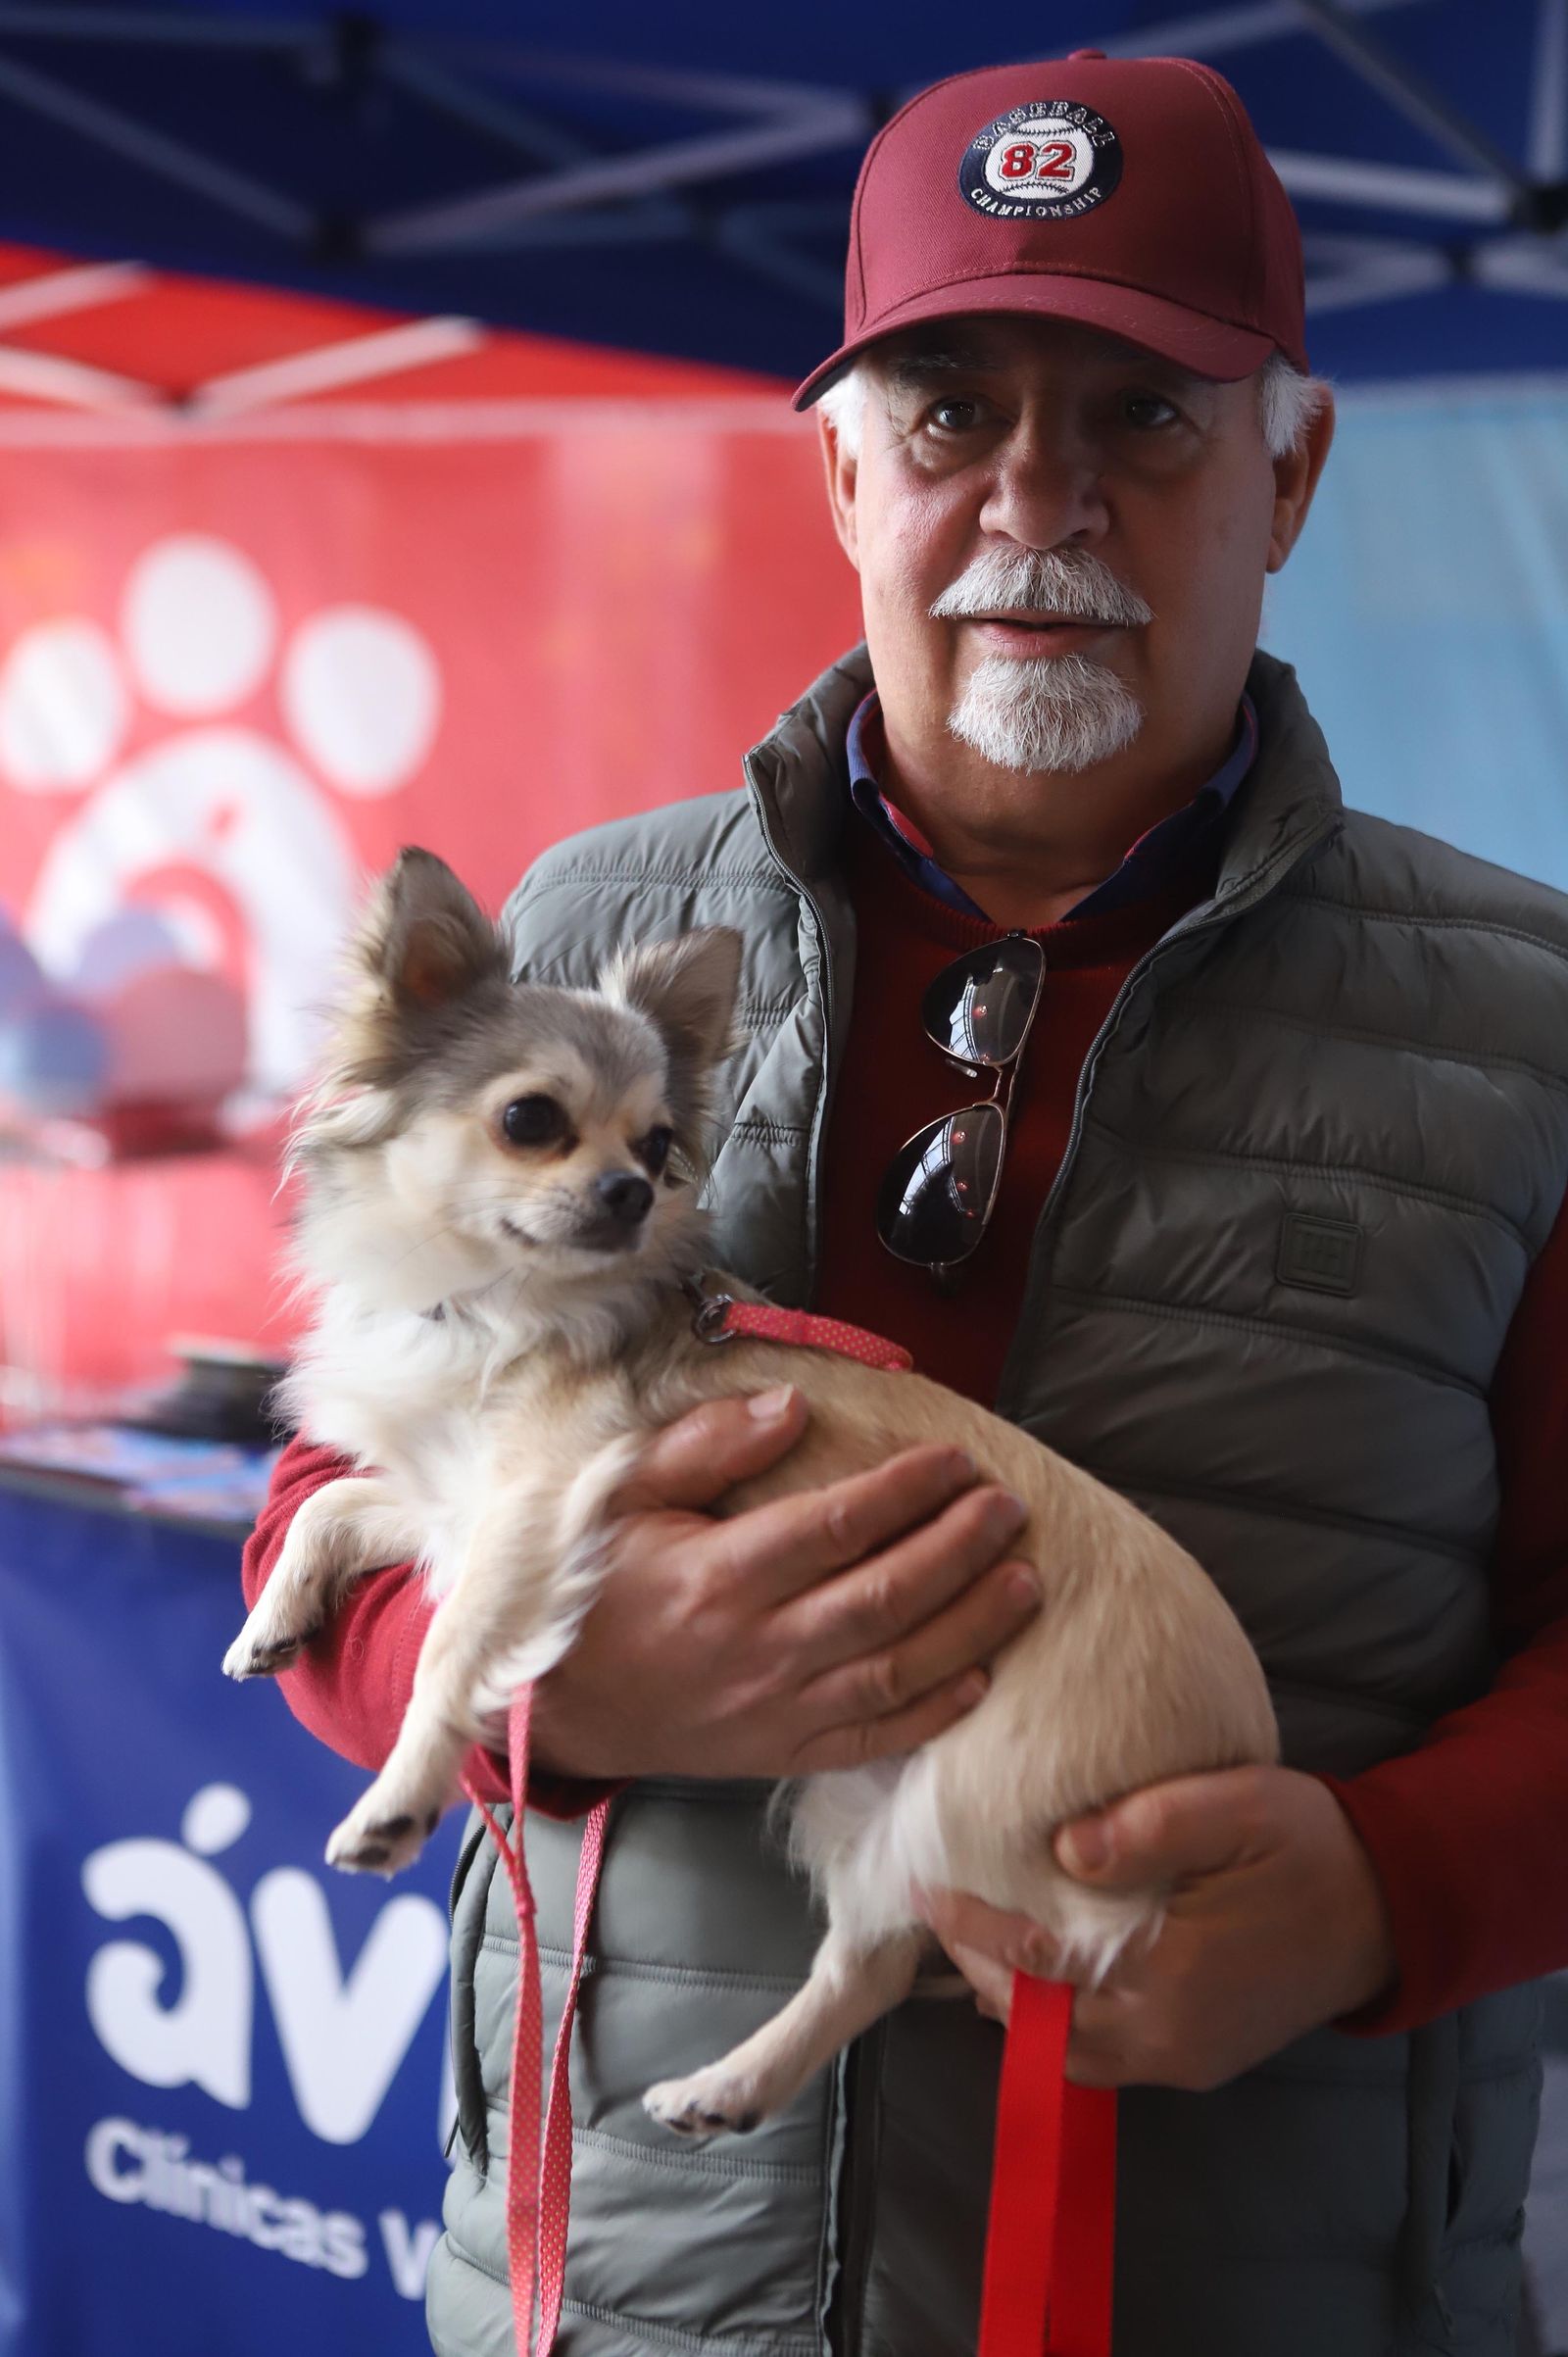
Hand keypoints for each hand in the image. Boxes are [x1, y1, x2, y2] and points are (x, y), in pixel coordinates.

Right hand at [530, 1386, 1040, 1781]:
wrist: (560, 1702)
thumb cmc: (597, 1584)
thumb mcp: (624, 1494)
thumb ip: (707, 1445)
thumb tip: (793, 1407)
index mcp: (718, 1575)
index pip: (836, 1527)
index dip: (905, 1491)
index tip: (953, 1460)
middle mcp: (757, 1647)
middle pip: (884, 1596)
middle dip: (960, 1548)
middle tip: (1007, 1507)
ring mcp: (777, 1709)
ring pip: (898, 1669)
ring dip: (971, 1623)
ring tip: (1023, 1580)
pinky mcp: (786, 1752)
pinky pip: (877, 1735)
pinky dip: (937, 1709)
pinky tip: (983, 1671)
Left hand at [918, 1766, 1396, 2090]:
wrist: (1388, 1910)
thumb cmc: (1308, 1845)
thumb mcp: (1237, 1805)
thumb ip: (1150, 1825)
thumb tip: (1063, 1849)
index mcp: (1172, 1969)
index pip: (1040, 1963)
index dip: (974, 1926)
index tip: (929, 1886)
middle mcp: (1169, 2033)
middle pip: (1040, 2023)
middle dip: (980, 1970)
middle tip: (941, 1916)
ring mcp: (1184, 2058)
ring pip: (1066, 2054)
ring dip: (1014, 2006)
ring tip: (976, 1947)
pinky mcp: (1198, 2062)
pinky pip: (1104, 2060)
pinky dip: (1058, 2028)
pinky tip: (1040, 1983)